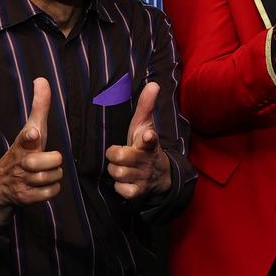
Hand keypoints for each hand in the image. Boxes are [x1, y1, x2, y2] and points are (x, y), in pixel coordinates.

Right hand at [0, 78, 63, 225]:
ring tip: (43, 173)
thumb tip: (42, 79)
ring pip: (54, 177)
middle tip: (44, 161)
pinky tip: (42, 185)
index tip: (33, 133)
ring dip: (54, 175)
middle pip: (52, 160)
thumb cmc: (21, 152)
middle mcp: (20, 161)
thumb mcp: (29, 129)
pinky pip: (52, 193)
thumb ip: (39, 106)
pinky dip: (51, 190)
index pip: (27, 137)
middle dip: (53, 161)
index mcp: (23, 144)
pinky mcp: (24, 198)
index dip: (31, 135)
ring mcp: (21, 180)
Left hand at [106, 82, 171, 199]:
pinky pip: (120, 189)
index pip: (150, 139)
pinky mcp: (138, 192)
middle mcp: (147, 160)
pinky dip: (119, 186)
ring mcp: (143, 177)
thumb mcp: (145, 125)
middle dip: (114, 155)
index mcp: (149, 142)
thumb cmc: (145, 146)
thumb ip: (146, 106)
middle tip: (120, 154)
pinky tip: (125, 181)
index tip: (147, 136)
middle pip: (119, 157)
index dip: (148, 138)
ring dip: (115, 170)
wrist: (160, 175)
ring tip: (123, 167)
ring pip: (116, 172)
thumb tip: (154, 84)